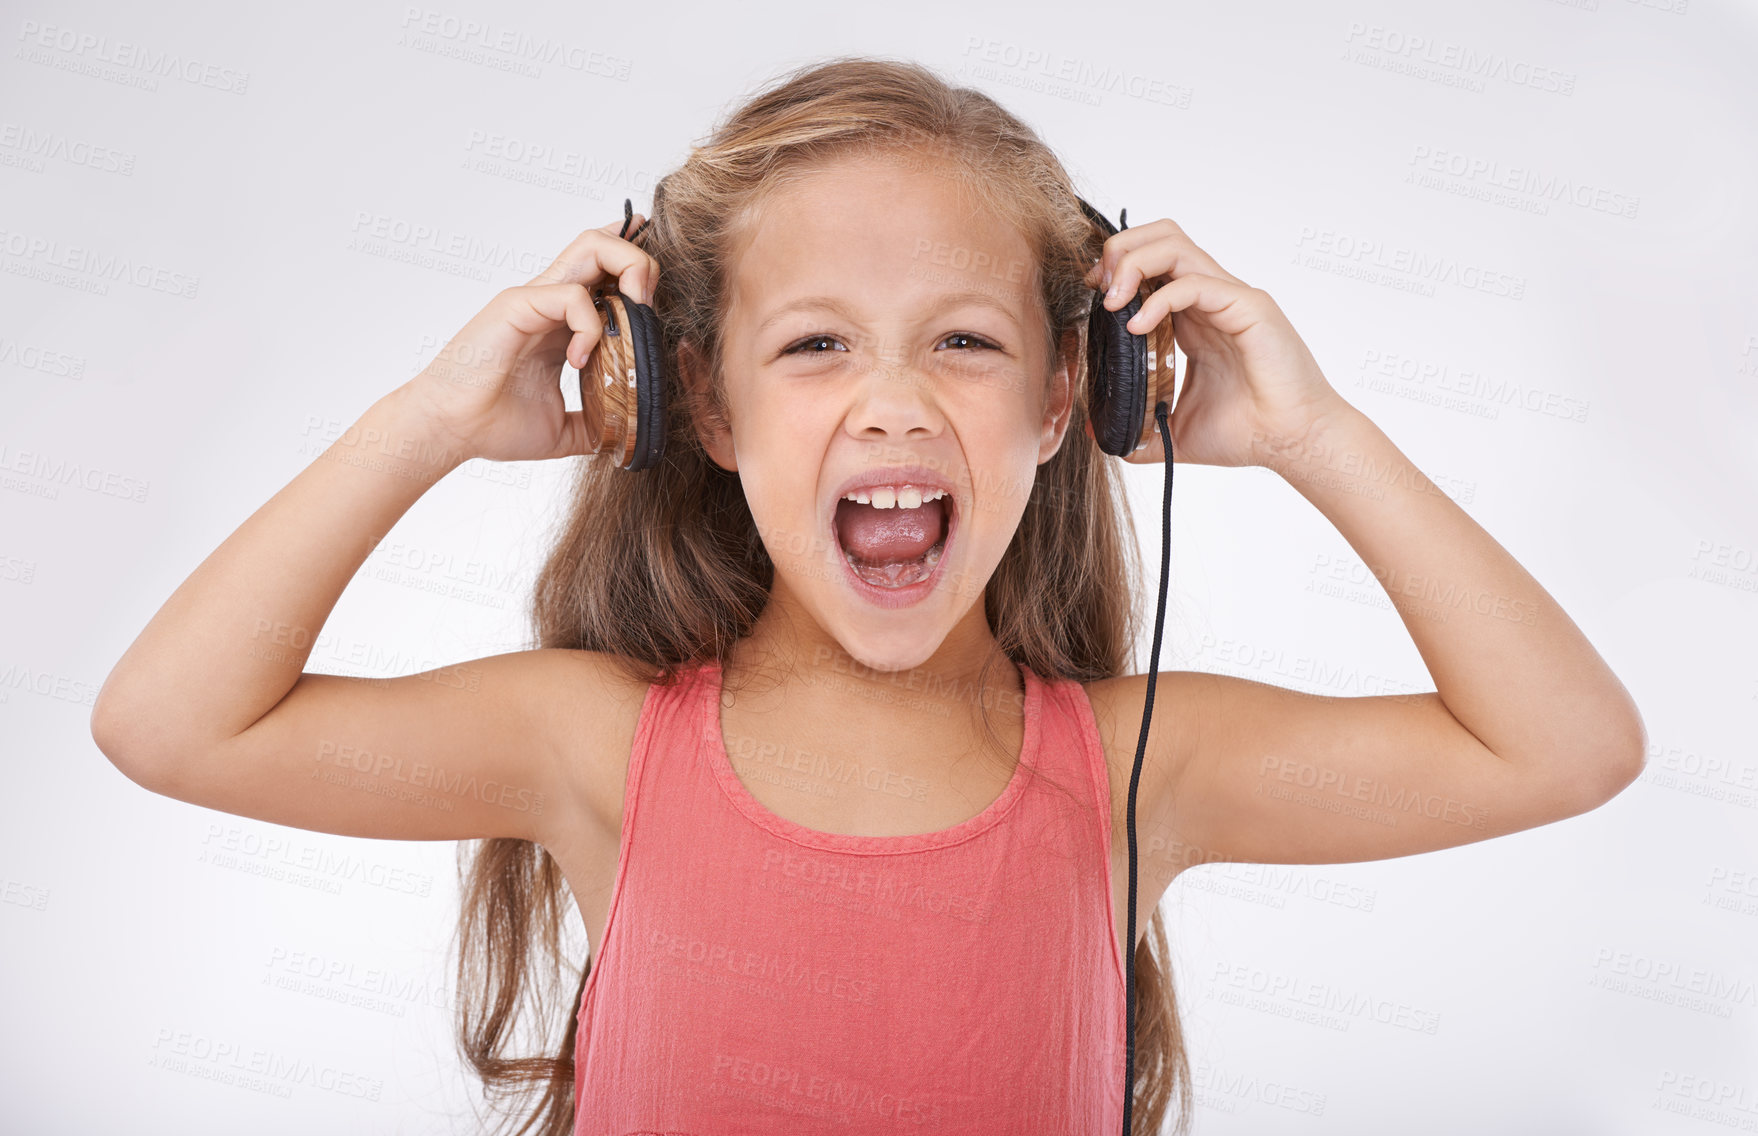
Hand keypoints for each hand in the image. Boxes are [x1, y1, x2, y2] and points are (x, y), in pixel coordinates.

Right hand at [402, 215, 659, 463]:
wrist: (447, 431)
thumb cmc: (493, 424)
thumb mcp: (565, 429)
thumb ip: (597, 423)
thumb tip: (628, 437)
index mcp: (562, 322)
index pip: (605, 271)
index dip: (637, 269)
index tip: (658, 296)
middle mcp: (550, 301)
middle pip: (604, 244)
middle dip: (642, 261)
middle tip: (650, 306)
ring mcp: (533, 299)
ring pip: (591, 246)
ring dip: (627, 270)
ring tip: (634, 314)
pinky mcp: (517, 307)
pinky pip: (571, 295)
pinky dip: (591, 325)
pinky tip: (581, 361)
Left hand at [1083, 217, 1350, 468]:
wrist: (1294, 444)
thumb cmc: (1248, 432)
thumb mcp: (1175, 431)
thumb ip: (1137, 429)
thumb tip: (1097, 435)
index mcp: (1195, 318)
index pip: (1153, 264)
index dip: (1117, 268)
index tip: (1094, 296)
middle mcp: (1212, 299)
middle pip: (1161, 237)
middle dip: (1120, 251)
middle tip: (1099, 289)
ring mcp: (1231, 298)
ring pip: (1175, 246)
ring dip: (1133, 264)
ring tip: (1112, 301)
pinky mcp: (1249, 308)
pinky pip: (1194, 284)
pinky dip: (1158, 299)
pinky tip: (1138, 327)